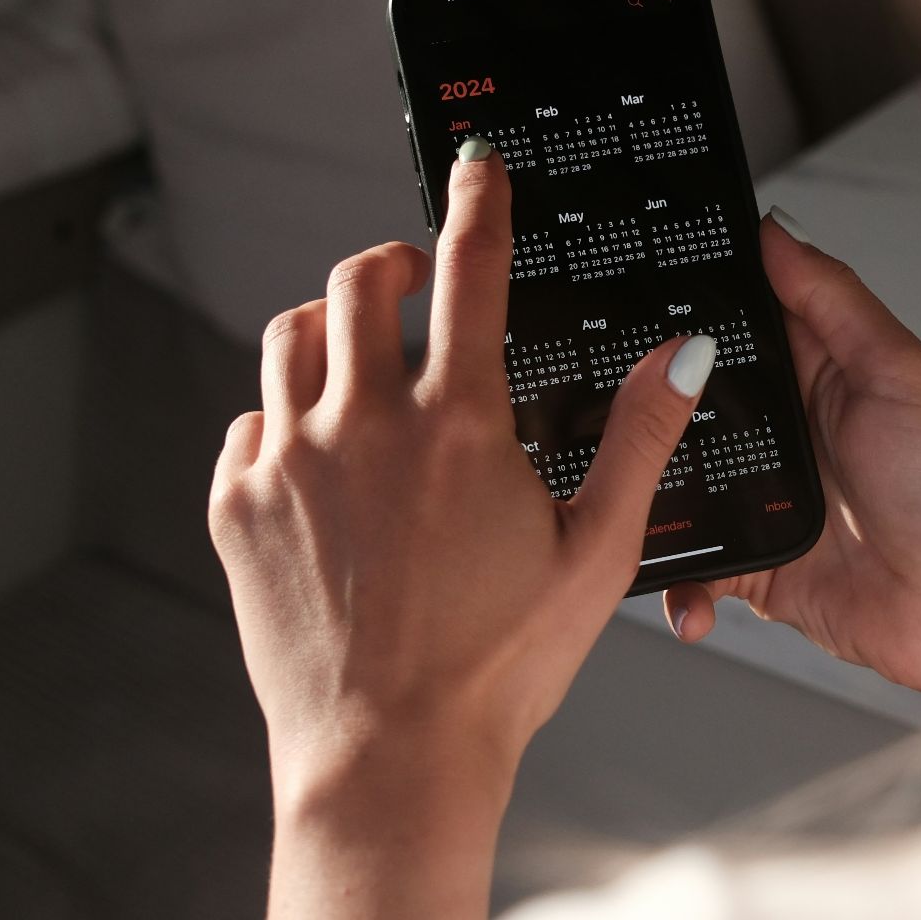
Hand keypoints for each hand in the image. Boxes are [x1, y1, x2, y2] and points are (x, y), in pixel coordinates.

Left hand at [207, 142, 716, 916]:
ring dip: (331, 325)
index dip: (476, 201)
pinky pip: (248, 421)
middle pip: (358, 280)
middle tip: (415, 278)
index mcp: (459, 425)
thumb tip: (682, 356)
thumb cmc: (498, 666)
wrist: (390, 756)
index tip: (474, 165)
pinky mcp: (238, 508)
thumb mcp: (596, 551)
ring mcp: (289, 463)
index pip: (469, 270)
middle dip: (392, 259)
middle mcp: (363, 425)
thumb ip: (640, 437)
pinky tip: (318, 452)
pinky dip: (283, 415)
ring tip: (362, 355)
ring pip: (290, 336)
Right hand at [664, 209, 920, 759]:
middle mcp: (783, 431)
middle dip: (645, 402)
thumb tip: (775, 226)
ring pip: (676, 482)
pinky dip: (677, 578)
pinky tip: (671, 580)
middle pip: (690, 403)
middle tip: (595, 393)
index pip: (739, 322)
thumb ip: (832, 298)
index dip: (689, 303)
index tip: (628, 279)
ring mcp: (764, 498)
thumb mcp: (896, 371)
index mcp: (817, 372)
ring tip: (614, 492)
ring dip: (648, 492)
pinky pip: (693, 565)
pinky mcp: (753, 564)